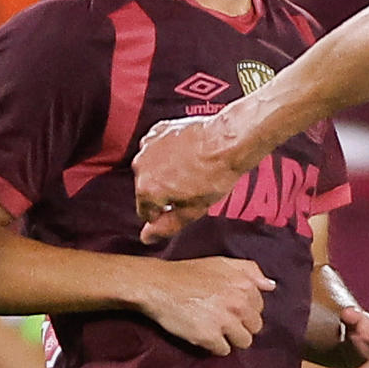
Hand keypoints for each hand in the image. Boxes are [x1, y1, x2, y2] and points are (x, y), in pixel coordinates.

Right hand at [134, 116, 241, 242]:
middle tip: (191, 186)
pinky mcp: (158, 130)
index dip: (165, 212)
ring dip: (164, 171)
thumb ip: (166, 226)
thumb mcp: (193, 210)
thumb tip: (146, 237)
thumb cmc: (215, 175)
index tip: (182, 204)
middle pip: (147, 189)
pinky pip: (156, 148)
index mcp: (146, 190)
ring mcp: (147, 146)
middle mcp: (140, 167)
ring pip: (151, 167)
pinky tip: (187, 153)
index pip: (146, 211)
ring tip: (191, 169)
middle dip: (164, 191)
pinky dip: (167, 152)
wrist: (228, 141)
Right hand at [134, 256, 275, 355]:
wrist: (158, 285)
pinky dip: (215, 346)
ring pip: (243, 342)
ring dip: (231, 339)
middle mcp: (240, 304)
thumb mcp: (223, 262)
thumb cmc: (190, 273)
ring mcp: (225, 322)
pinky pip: (223, 350)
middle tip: (223, 322)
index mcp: (246, 286)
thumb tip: (271, 286)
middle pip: (255, 328)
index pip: (260, 309)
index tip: (231, 309)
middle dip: (241, 326)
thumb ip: (251, 271)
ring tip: (216, 331)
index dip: (245, 310)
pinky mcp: (209, 337)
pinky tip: (205, 336)